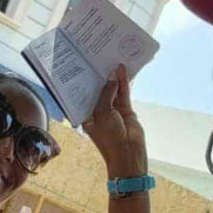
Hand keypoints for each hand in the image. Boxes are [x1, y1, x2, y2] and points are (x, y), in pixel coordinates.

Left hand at [82, 64, 147, 179]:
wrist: (128, 154)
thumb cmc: (109, 137)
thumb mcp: (103, 113)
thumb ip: (106, 93)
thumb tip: (112, 77)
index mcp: (86, 115)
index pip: (84, 94)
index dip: (85, 81)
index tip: (85, 65)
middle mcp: (98, 111)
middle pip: (99, 90)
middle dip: (100, 76)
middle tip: (99, 58)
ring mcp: (113, 111)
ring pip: (113, 90)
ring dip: (114, 78)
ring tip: (113, 60)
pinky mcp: (125, 111)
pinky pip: (124, 93)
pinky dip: (124, 82)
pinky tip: (123, 71)